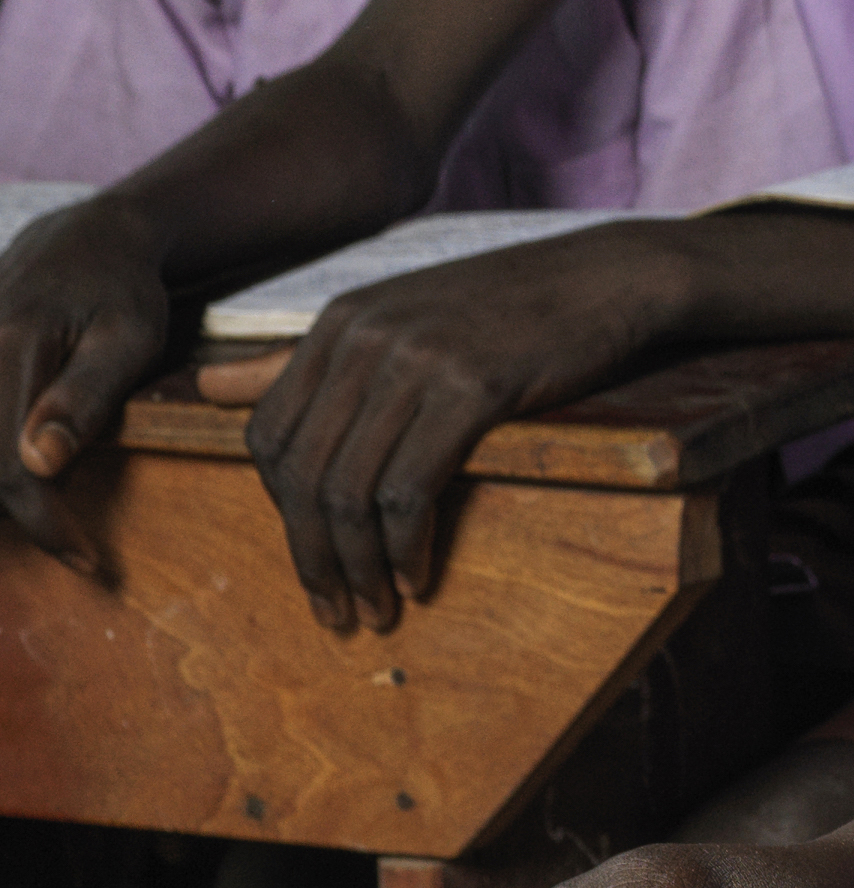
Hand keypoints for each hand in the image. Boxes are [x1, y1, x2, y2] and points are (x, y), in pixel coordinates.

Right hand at [0, 202, 177, 572]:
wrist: (82, 240)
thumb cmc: (121, 290)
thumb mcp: (130, 335)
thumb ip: (87, 396)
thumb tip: (40, 462)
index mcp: (9, 350)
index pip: (11, 468)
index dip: (46, 526)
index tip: (89, 562)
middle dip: (17, 517)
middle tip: (71, 542)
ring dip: (5, 492)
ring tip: (48, 514)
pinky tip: (29, 469)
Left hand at [243, 226, 695, 630]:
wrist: (611, 274)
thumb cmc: (508, 304)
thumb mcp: (396, 317)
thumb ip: (300, 358)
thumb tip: (208, 385)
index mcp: (338, 322)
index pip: (266, 437)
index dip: (280, 512)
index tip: (312, 558)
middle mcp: (364, 338)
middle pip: (304, 475)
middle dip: (313, 558)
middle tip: (337, 612)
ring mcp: (418, 361)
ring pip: (353, 491)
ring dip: (359, 567)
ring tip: (379, 608)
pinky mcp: (474, 387)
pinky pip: (412, 488)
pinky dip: (406, 546)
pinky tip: (419, 574)